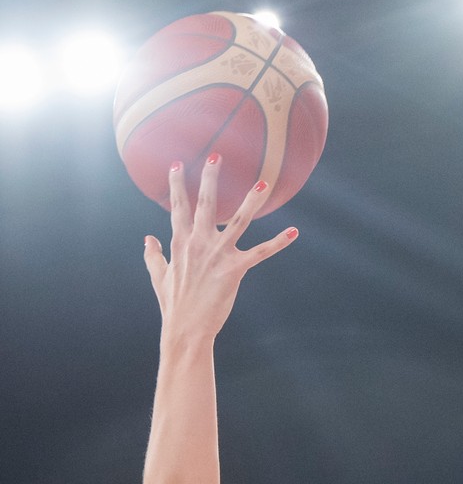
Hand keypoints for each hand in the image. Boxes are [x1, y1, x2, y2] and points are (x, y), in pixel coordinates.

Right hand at [143, 156, 297, 337]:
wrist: (186, 328)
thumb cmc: (173, 304)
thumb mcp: (158, 277)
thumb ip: (153, 256)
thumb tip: (147, 239)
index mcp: (180, 243)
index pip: (179, 207)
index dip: (179, 184)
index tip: (179, 164)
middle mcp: (199, 244)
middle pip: (206, 204)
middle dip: (211, 179)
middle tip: (217, 155)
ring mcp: (218, 255)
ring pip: (238, 222)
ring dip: (251, 201)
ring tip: (262, 183)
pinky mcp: (235, 270)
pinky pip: (261, 253)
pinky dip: (278, 242)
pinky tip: (293, 232)